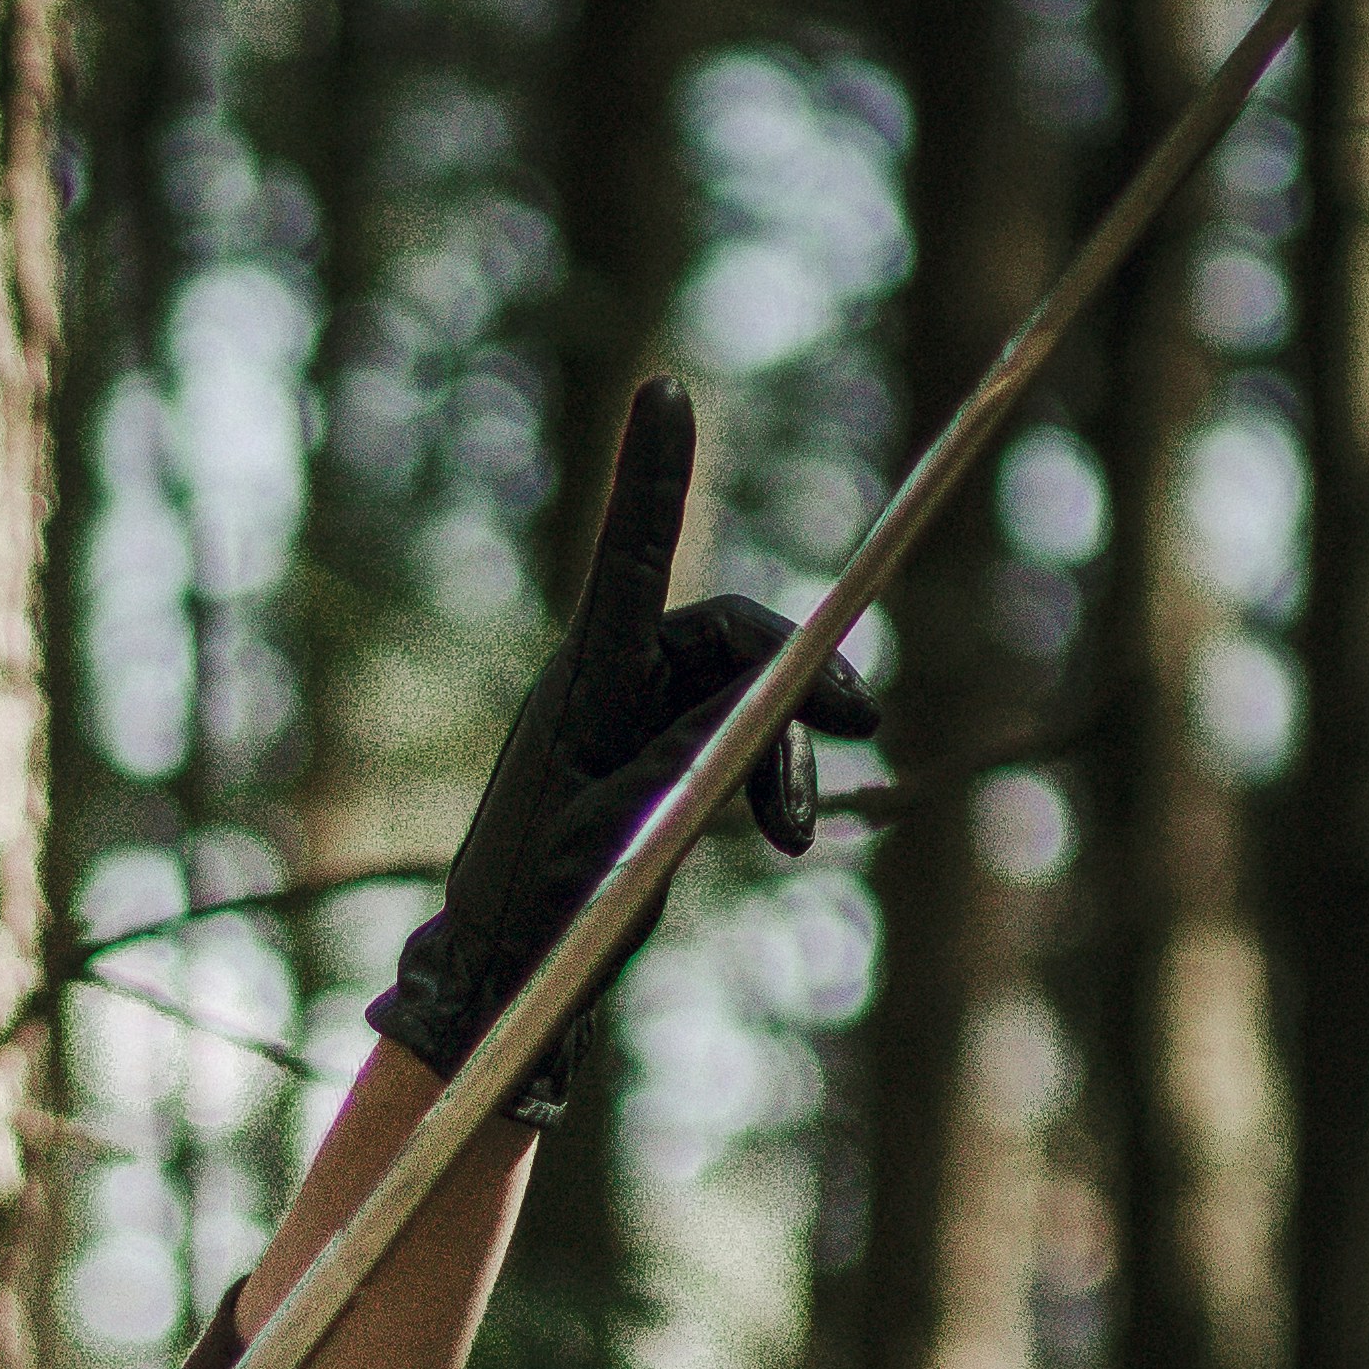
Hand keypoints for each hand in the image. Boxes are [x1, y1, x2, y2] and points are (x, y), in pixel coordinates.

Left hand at [368, 378, 874, 1127]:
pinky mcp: (649, 760)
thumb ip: (697, 753)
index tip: (665, 388)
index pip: (632, 561)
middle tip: (864, 723)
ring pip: (741, 698)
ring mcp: (629, 720)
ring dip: (783, 755)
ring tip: (794, 836)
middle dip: (796, 684)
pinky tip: (785, 834)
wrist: (504, 980)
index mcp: (584, 685)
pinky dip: (765, 778)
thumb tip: (766, 693)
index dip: (654, 476)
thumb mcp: (629, 829)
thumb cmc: (543, 911)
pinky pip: (731, 740)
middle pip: (729, 640)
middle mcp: (606, 683)